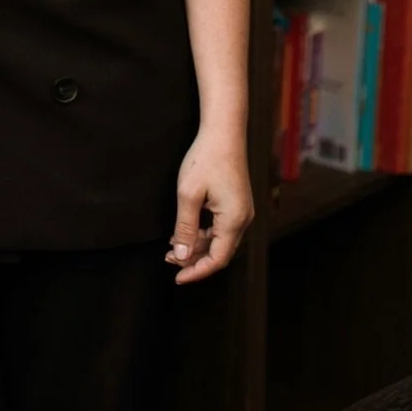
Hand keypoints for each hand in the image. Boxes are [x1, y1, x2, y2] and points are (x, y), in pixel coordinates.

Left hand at [166, 127, 253, 283]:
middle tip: (168, 259)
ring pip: (218, 240)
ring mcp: (241, 211)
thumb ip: (185, 228)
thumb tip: (181, 256)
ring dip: (197, 245)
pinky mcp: (237, 204)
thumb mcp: (188, 194)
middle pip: (219, 252)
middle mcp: (243, 220)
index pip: (217, 259)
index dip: (197, 272)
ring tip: (172, 246)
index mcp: (234, 220)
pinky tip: (185, 230)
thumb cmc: (206, 159)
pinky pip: (220, 227)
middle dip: (194, 259)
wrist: (223, 132)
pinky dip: (203, 233)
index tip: (177, 278)